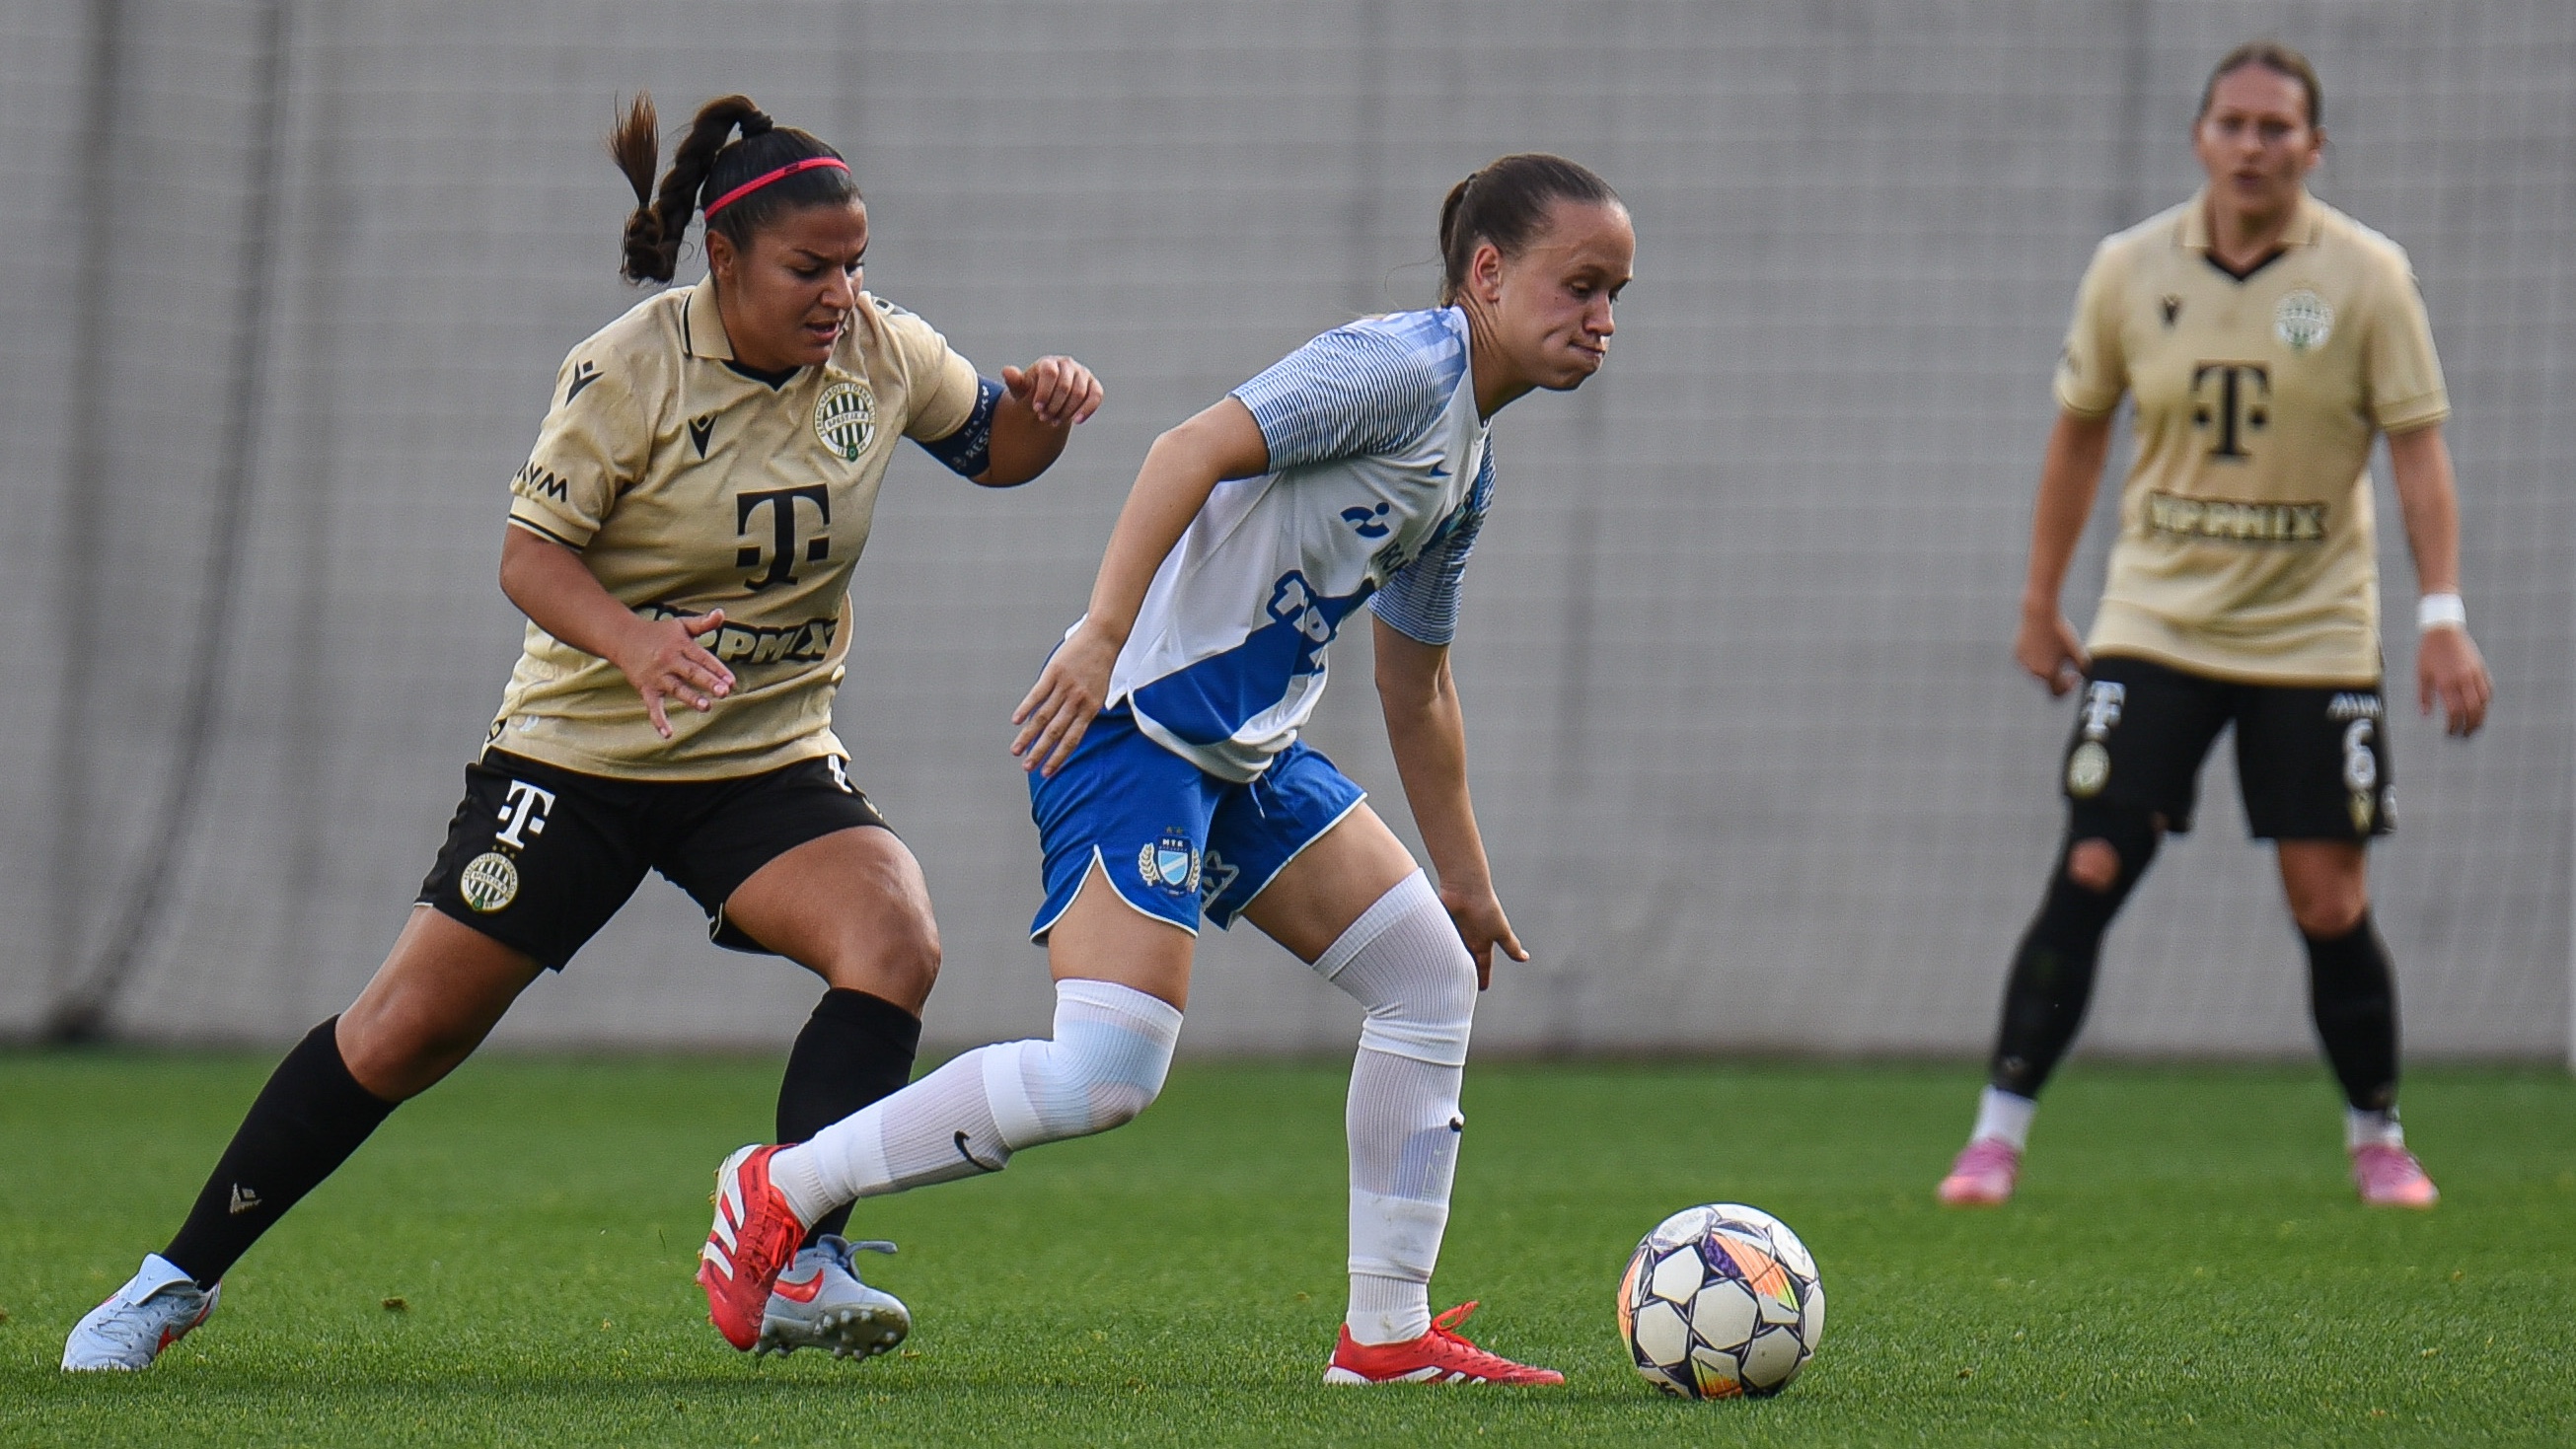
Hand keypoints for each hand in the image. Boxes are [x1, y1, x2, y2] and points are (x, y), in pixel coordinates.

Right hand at [614, 610, 733, 737]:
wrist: (623, 638)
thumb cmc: (659, 633)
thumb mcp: (681, 625)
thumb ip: (703, 623)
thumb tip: (722, 613)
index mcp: (681, 646)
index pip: (702, 658)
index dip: (717, 669)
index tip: (732, 681)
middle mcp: (669, 661)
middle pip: (691, 673)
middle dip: (708, 682)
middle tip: (724, 692)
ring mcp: (657, 676)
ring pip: (676, 688)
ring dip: (690, 698)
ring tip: (706, 707)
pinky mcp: (646, 689)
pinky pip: (653, 706)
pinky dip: (659, 720)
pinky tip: (668, 734)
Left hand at [1002, 356, 1103, 427]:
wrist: (1047, 398)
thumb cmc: (1032, 391)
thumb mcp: (1020, 389)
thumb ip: (1015, 381)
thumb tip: (1007, 371)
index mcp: (1049, 362)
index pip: (1049, 372)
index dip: (1043, 392)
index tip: (1036, 409)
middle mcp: (1068, 364)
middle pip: (1065, 385)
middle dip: (1054, 405)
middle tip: (1043, 418)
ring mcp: (1083, 374)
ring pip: (1079, 393)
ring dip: (1067, 410)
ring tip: (1054, 422)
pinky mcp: (1094, 386)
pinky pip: (1096, 396)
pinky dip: (1087, 409)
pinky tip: (1076, 421)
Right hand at [1011, 618, 1119, 776]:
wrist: (1103, 637)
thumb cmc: (1101, 666)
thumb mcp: (1100, 692)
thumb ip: (1086, 711)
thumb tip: (1074, 729)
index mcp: (1091, 709)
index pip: (1072, 740)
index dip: (1058, 757)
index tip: (1047, 772)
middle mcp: (1077, 701)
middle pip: (1055, 733)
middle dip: (1040, 753)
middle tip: (1027, 768)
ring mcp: (1065, 687)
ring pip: (1043, 717)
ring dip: (1028, 736)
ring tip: (1016, 750)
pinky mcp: (1054, 673)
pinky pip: (1037, 695)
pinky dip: (1025, 708)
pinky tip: (1016, 721)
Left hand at [1439, 879, 1528, 989]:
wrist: (1465, 888)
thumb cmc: (1485, 908)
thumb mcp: (1500, 931)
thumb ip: (1511, 946)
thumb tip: (1525, 958)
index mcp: (1482, 942)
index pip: (1482, 964)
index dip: (1482, 976)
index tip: (1481, 989)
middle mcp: (1467, 940)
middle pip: (1465, 963)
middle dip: (1464, 976)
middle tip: (1460, 993)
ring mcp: (1453, 935)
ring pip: (1449, 956)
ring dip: (1447, 967)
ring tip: (1441, 985)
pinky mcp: (1439, 929)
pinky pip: (1436, 945)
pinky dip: (1433, 954)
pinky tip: (1428, 967)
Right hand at [2015, 607, 2088, 695]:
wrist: (2040, 614)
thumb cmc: (2060, 631)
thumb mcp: (2076, 649)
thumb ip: (2083, 666)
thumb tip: (2084, 675)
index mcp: (2048, 673)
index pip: (2057, 692)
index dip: (2067, 688)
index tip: (2073, 676)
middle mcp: (2033, 672)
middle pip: (2047, 679)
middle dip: (2056, 672)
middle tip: (2065, 660)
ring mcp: (2023, 663)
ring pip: (2037, 669)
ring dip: (2046, 663)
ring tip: (2054, 646)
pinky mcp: (2017, 653)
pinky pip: (2028, 660)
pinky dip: (2037, 655)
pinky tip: (2043, 640)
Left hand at [2417, 626, 2490, 736]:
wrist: (2442, 630)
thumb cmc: (2428, 652)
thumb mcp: (2421, 675)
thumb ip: (2423, 697)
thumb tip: (2426, 716)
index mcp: (2446, 683)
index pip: (2454, 712)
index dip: (2453, 726)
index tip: (2450, 733)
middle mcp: (2463, 679)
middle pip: (2473, 710)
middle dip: (2470, 725)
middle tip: (2466, 735)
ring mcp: (2474, 673)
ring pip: (2483, 701)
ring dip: (2481, 716)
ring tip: (2475, 725)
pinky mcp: (2481, 668)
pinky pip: (2488, 689)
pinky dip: (2486, 701)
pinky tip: (2481, 708)